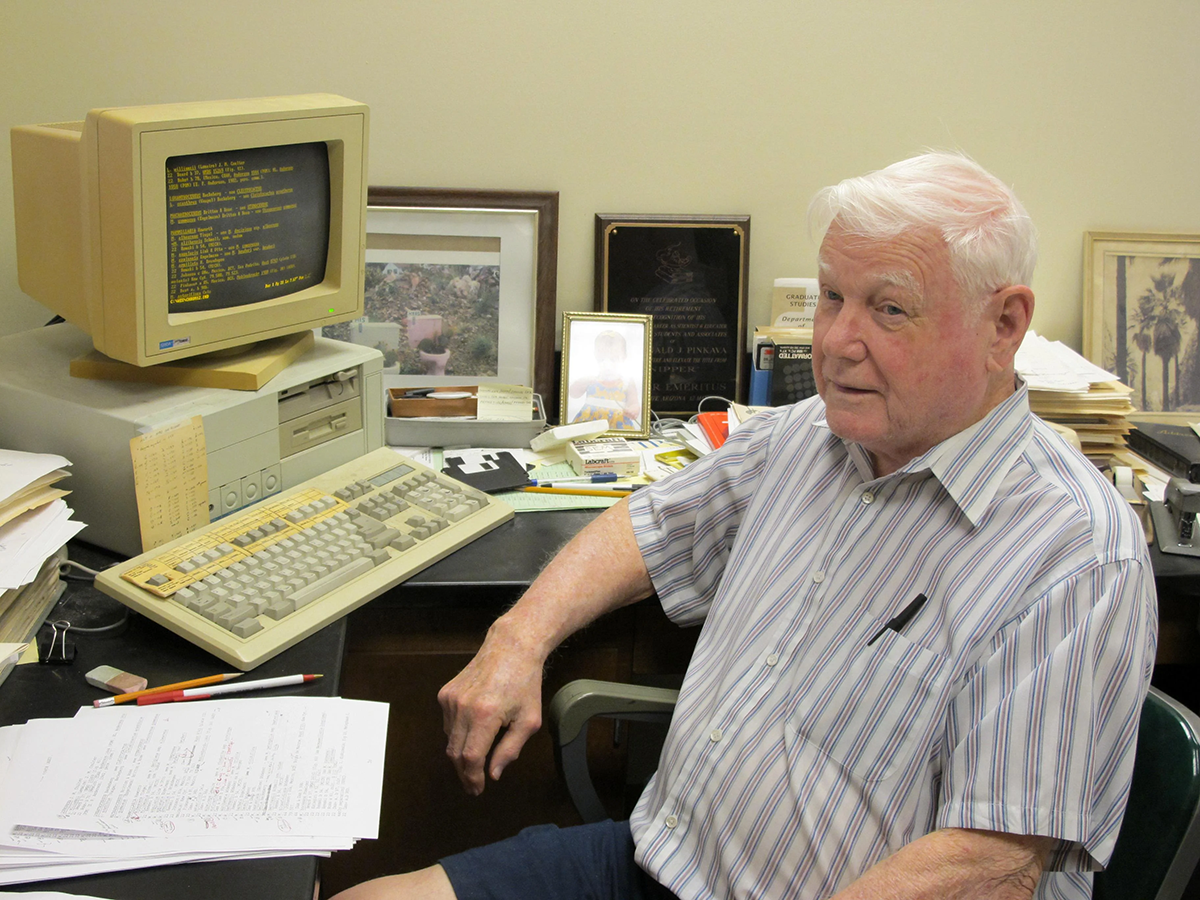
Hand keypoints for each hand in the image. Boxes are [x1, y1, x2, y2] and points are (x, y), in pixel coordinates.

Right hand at [438, 624, 544, 794]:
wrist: (511, 648)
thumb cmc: (525, 683)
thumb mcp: (528, 721)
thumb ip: (510, 750)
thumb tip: (493, 774)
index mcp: (485, 715)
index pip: (470, 758)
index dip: (472, 778)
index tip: (477, 790)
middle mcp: (463, 707)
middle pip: (455, 753)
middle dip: (465, 772)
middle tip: (474, 784)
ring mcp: (451, 699)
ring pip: (449, 739)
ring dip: (461, 752)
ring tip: (478, 756)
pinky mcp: (445, 693)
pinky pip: (447, 723)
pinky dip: (458, 733)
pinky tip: (474, 729)